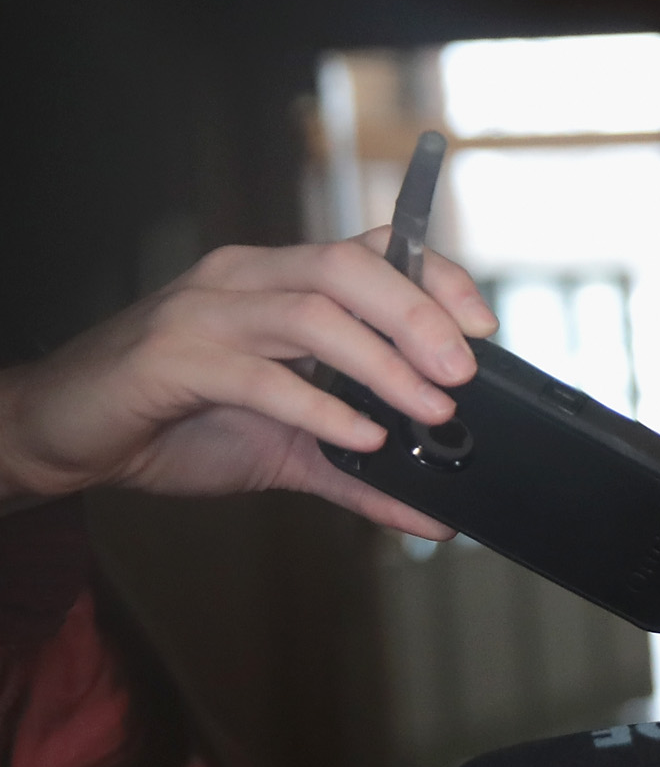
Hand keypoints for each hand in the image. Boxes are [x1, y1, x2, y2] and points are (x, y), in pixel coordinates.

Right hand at [0, 234, 494, 534]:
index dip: (435, 277)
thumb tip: (437, 517)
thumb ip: (363, 477)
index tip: (484, 328)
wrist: (68, 433)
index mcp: (277, 281)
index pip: (372, 249)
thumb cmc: (178, 420)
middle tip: (463, 375)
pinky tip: (359, 438)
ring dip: (382, 364)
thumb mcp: (289, 448)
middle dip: (419, 317)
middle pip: (348, 267)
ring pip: (310, 312)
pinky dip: (317, 407)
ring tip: (430, 411)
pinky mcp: (169, 359)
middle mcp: (244, 280)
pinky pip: (257, 374)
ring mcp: (204, 313)